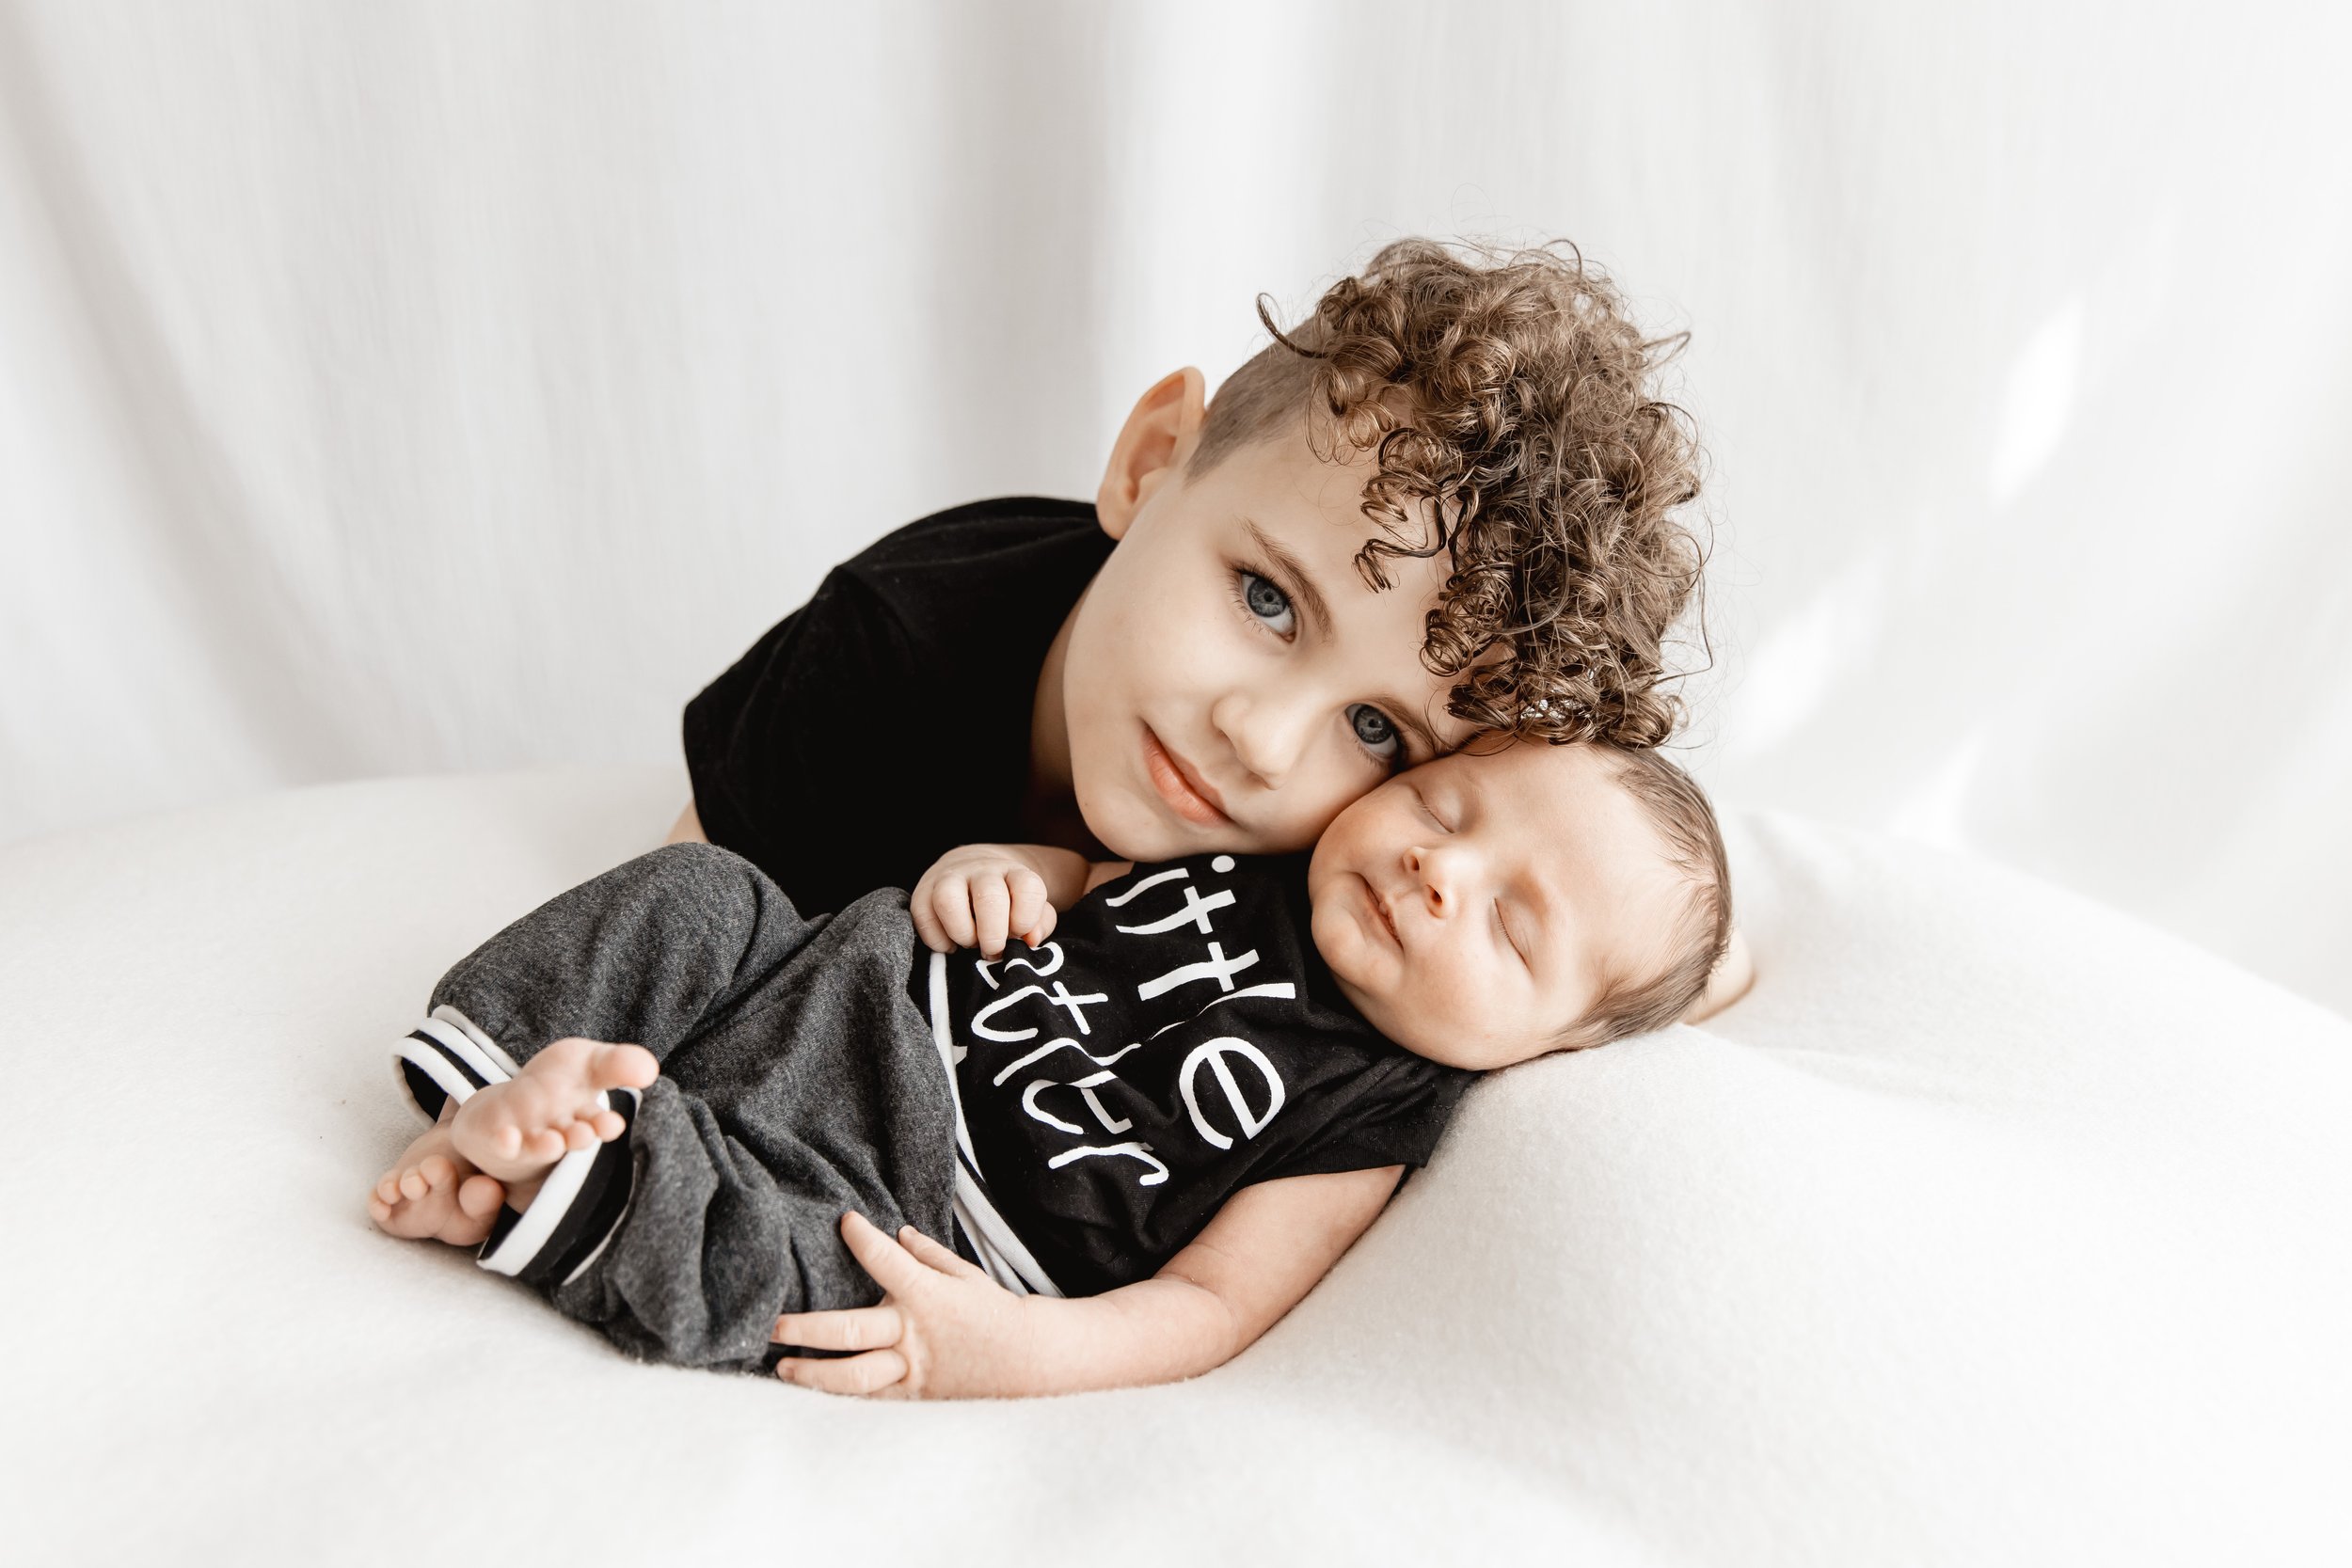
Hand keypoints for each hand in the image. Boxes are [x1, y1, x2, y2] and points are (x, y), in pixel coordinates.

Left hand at [770, 1212, 1034, 1398]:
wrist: (1029, 1360)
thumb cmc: (995, 1312)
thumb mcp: (965, 1275)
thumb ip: (928, 1255)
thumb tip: (898, 1234)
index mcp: (926, 1294)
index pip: (884, 1260)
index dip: (861, 1237)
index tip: (845, 1221)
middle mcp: (912, 1333)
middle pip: (848, 1331)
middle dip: (805, 1328)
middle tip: (773, 1325)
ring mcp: (910, 1369)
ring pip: (852, 1377)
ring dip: (813, 1374)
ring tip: (782, 1368)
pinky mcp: (913, 1395)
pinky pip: (870, 1398)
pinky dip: (841, 1395)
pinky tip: (812, 1393)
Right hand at [909, 844, 1064, 957]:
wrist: (972, 869)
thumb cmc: (1007, 902)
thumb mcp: (1031, 910)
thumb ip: (1039, 924)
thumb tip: (1030, 940)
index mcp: (1014, 873)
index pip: (1028, 888)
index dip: (1025, 918)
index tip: (1019, 934)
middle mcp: (982, 870)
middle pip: (989, 896)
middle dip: (993, 934)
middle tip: (993, 950)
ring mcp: (949, 877)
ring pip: (949, 900)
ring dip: (962, 932)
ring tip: (969, 944)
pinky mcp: (922, 892)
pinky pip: (923, 916)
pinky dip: (937, 939)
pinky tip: (951, 944)